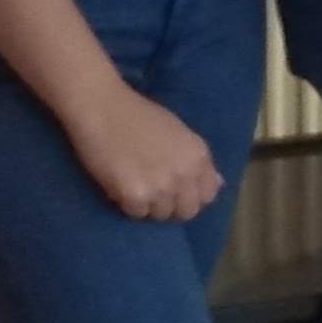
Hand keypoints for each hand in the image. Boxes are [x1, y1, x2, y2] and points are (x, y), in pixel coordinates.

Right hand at [66, 83, 225, 222]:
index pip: (208, 195)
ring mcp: (161, 187)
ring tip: (133, 181)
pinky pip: (135, 213)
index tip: (176, 190)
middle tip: (152, 190)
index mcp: (199, 156)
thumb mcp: (179, 132)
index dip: (191, 195)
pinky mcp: (135, 196)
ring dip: (147, 204)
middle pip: (186, 212)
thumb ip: (198, 161)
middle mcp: (185, 174)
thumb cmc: (139, 115)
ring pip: (159, 215)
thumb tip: (218, 184)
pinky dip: (126, 202)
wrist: (102, 107)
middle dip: (170, 205)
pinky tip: (119, 181)